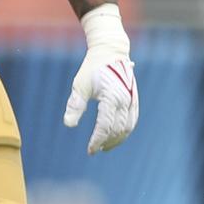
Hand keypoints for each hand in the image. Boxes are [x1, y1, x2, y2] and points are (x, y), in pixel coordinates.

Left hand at [65, 7, 137, 152]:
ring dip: (118, 139)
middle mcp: (125, 100)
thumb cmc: (92, 69)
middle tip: (95, 149)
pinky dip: (126, 130)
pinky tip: (116, 136)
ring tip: (105, 146)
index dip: (98, 140)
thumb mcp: (79, 86)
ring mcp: (132, 99)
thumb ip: (75, 106)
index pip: (105, 126)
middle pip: (118, 129)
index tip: (90, 150)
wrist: (110, 53)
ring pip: (129, 126)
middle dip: (107, 142)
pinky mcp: (135, 98)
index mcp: (112, 97)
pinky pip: (133, 119)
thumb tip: (69, 125)